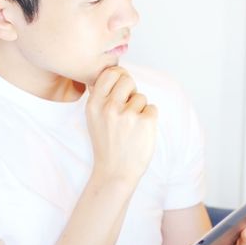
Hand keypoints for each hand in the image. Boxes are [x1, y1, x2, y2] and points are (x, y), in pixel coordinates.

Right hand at [85, 66, 158, 183]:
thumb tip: (115, 72)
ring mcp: (128, 115)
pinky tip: (140, 132)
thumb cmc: (106, 144)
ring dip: (139, 109)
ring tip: (131, 127)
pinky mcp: (146, 122)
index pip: (110, 73)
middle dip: (130, 91)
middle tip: (127, 109)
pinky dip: (149, 119)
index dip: (119, 78)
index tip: (121, 89)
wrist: (114, 172)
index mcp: (94, 104)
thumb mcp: (93, 118)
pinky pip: (152, 108)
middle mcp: (109, 107)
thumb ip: (101, 96)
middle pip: (128, 80)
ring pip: (141, 96)